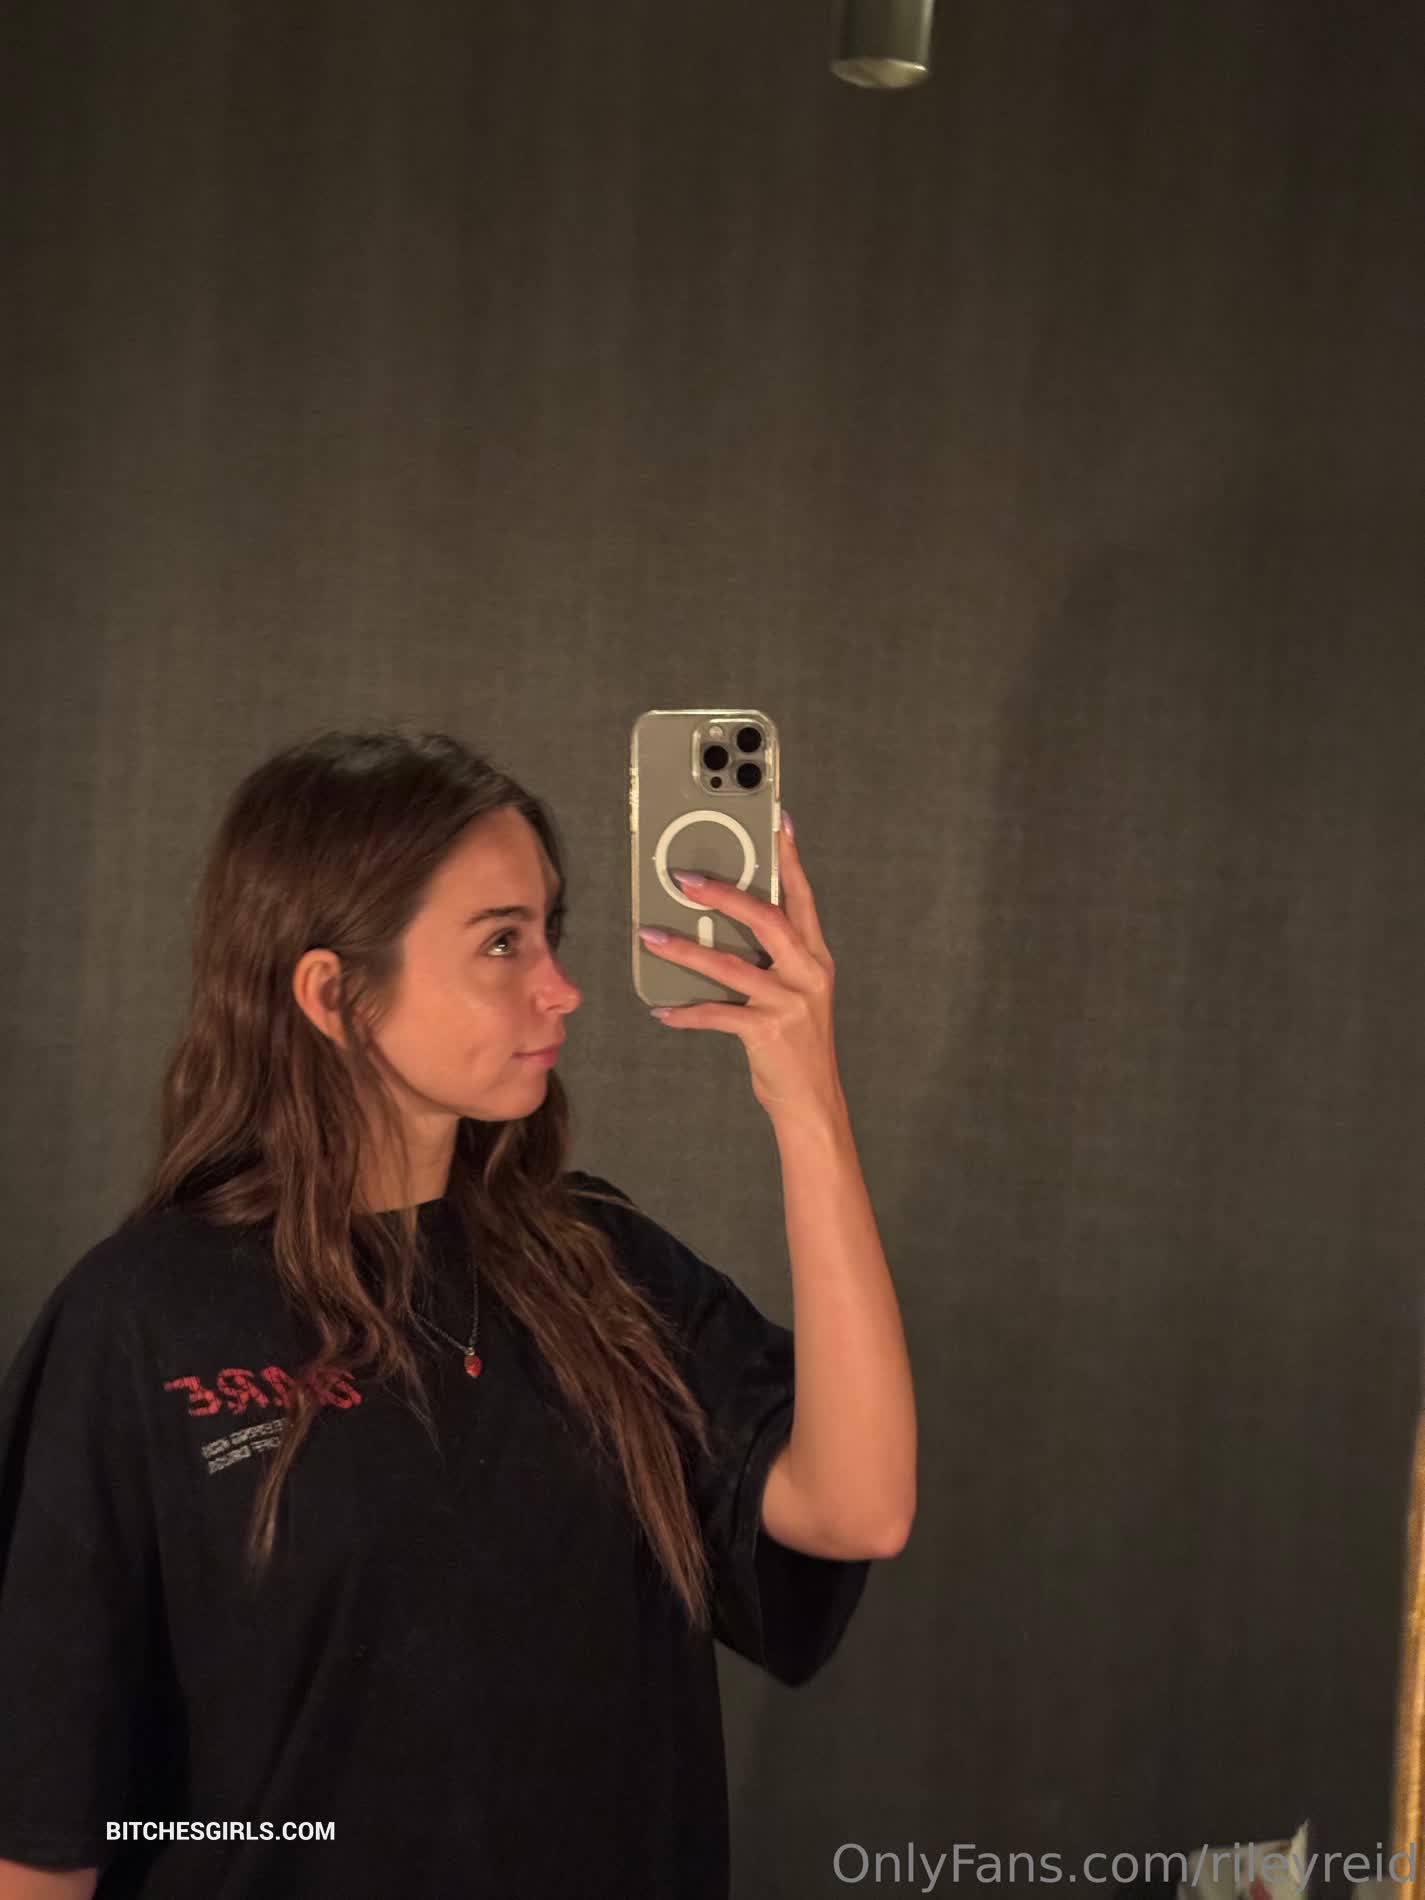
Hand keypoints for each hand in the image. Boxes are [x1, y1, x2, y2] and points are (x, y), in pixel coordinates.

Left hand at [638, 815, 844, 1122]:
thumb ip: (772, 959)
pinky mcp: (769, 1032)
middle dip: (723, 893)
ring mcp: (791, 1003)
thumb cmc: (796, 1044)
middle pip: (766, 918)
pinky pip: (718, 1014)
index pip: (802, 897)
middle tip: (682, 877)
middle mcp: (809, 973)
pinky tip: (662, 1009)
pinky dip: (686, 1011)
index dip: (788, 858)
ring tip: (651, 936)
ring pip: (732, 965)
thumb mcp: (795, 993)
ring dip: (686, 949)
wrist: (813, 1104)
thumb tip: (721, 923)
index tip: (776, 820)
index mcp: (816, 957)